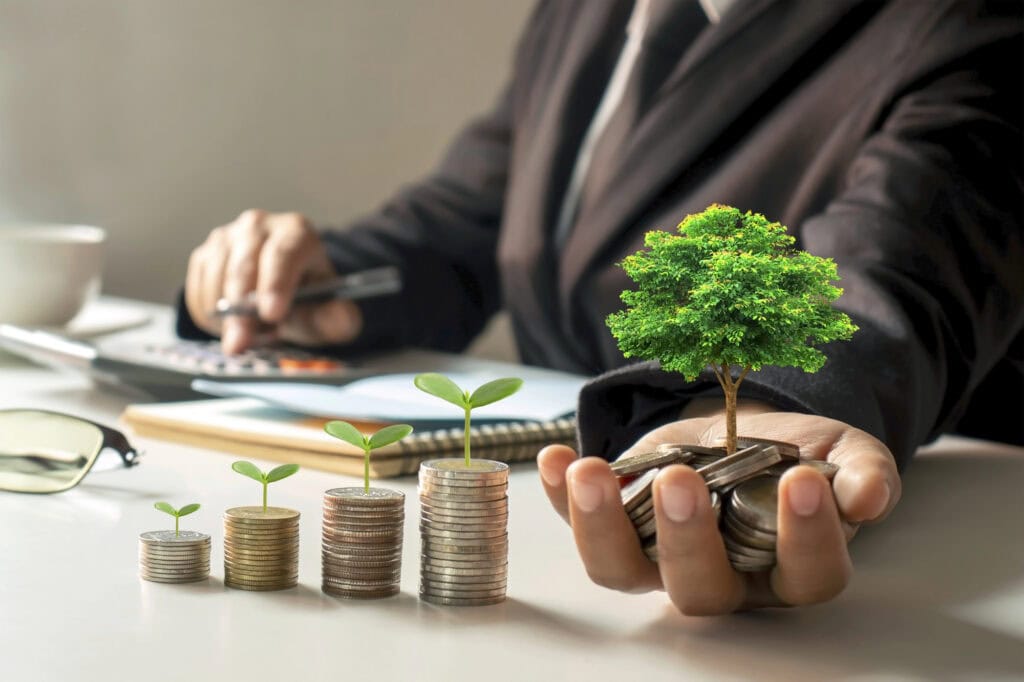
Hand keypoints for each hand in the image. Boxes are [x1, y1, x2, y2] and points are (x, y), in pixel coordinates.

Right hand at [184, 210, 362, 353]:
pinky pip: (197, 289)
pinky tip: (230, 326)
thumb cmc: (309, 302)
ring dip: (225, 315)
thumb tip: (339, 320)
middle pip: (244, 266)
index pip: (283, 254)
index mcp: (297, 232)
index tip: (272, 314)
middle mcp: (259, 226)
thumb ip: (339, 319)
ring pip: (215, 277)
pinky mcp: (204, 255)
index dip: (275, 284)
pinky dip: (207, 316)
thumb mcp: (331, 313)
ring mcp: (227, 237)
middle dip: (241, 310)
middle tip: (241, 344)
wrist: (284, 296)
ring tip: (250, 334)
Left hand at [537, 399, 900, 614]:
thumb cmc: (800, 452)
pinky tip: (554, 458)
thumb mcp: (844, 452)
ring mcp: (659, 555)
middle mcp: (721, 576)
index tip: (803, 483)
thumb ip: (863, 473)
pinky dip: (558, 495)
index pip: (805, 575)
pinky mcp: (617, 523)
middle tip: (683, 481)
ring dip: (600, 525)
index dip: (806, 539)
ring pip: (624, 569)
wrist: (745, 427)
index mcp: (787, 568)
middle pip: (700, 588)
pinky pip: (579, 523)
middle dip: (686, 539)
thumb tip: (870, 496)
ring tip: (591, 473)